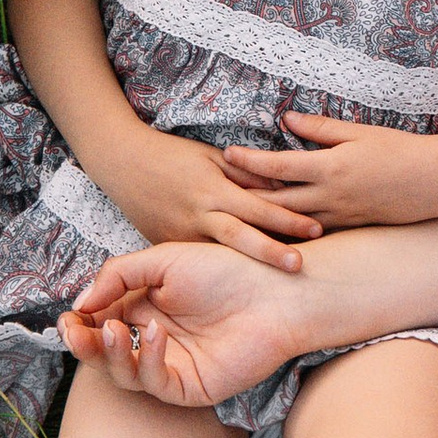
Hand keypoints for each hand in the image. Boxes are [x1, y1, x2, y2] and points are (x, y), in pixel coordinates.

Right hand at [63, 241, 317, 407]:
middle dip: (83, 345)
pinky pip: (154, 383)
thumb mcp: (162, 260)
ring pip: (122, 373)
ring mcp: (171, 365)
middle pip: (103, 353)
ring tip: (110, 329)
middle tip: (73, 333)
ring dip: (109, 353)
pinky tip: (154, 333)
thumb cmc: (225, 269)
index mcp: (144, 309)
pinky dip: (145, 360)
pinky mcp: (191, 386)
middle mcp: (153, 339)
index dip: (79, 323)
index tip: (67, 318)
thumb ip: (118, 276)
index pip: (98, 322)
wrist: (275, 291)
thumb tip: (80, 304)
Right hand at [98, 128, 315, 271]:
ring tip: (284, 280)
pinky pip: (201, 261)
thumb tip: (284, 189)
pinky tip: (246, 282)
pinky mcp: (168, 248)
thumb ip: (246, 174)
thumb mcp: (210, 156)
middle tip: (302, 266)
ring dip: (252, 267)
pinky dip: (223, 270)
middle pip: (241, 238)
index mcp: (212, 190)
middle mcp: (197, 217)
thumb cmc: (171, 155)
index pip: (256, 208)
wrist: (121, 163)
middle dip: (272, 252)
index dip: (287, 220)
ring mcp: (181, 237)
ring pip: (222, 257)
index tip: (316, 230)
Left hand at [218, 110, 437, 229]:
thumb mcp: (359, 132)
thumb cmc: (401, 150)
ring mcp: (340, 218)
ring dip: (263, 221)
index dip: (250, 162)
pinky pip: (312, 235)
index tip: (226, 155)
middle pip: (276, 202)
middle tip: (216, 192)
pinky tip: (272, 234)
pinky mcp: (350, 230)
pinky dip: (290, 233)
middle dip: (245, 198)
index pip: (279, 167)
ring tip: (235, 217)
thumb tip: (285, 121)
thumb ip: (320, 129)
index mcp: (330, 168)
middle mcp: (330, 198)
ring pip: (291, 224)